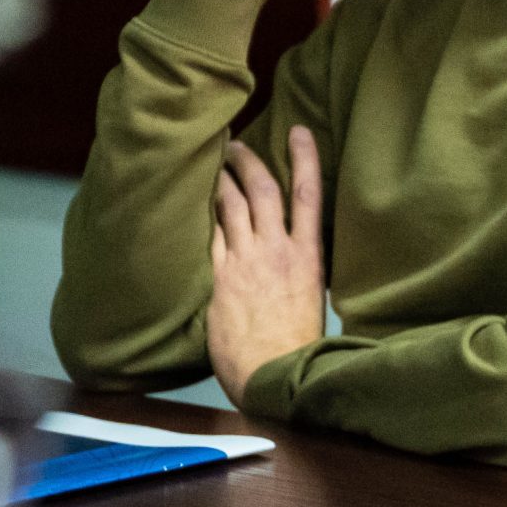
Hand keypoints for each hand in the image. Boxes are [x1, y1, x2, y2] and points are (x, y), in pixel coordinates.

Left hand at [206, 130, 325, 404]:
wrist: (275, 376)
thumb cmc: (297, 347)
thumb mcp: (312, 300)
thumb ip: (299, 272)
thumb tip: (292, 261)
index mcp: (309, 257)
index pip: (309, 195)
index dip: (304, 158)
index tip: (299, 131)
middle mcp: (278, 252)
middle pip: (263, 190)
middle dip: (248, 161)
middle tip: (234, 144)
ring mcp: (246, 263)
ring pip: (231, 207)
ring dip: (221, 181)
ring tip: (212, 166)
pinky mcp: (221, 279)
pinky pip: (211, 236)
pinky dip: (205, 217)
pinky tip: (194, 208)